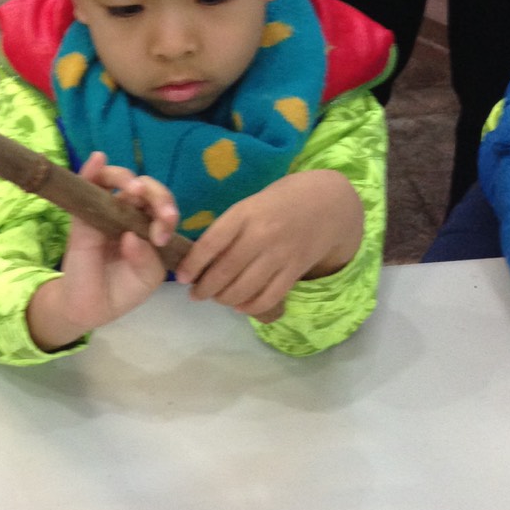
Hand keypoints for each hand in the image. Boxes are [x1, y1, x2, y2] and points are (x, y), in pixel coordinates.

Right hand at [27, 152, 177, 350]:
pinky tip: (98, 159)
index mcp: (150, 225)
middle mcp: (129, 213)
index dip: (166, 213)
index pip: (162, 207)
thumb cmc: (123, 289)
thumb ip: (148, 258)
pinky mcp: (82, 216)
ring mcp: (104, 211)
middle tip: (161, 214)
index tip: (162, 237)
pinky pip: (86, 187)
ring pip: (116, 180)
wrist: (91, 308)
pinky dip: (91, 170)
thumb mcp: (148, 278)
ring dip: (127, 179)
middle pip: (144, 189)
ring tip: (134, 189)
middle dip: (156, 195)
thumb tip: (130, 236)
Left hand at [176, 170, 362, 318]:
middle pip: (225, 272)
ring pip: (244, 288)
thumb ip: (227, 230)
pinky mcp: (295, 270)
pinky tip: (240, 305)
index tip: (182, 277)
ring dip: (225, 299)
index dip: (192, 265)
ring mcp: (280, 254)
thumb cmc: (278, 203)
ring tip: (217, 298)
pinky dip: (250, 306)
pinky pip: (268, 297)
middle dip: (205, 289)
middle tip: (196, 294)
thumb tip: (198, 261)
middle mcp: (262, 234)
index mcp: (244, 214)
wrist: (327, 203)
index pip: (211, 244)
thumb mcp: (249, 206)